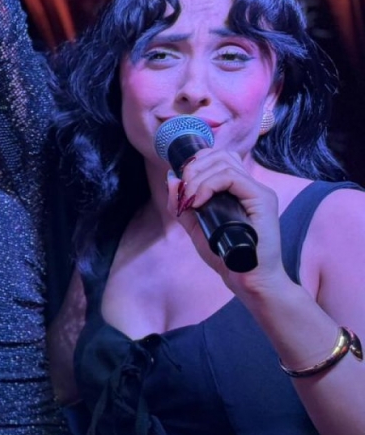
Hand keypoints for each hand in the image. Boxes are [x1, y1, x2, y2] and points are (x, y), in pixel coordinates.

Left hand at [167, 148, 286, 294]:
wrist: (247, 280)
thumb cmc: (224, 256)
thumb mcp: (195, 227)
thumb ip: (182, 204)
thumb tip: (171, 178)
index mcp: (237, 190)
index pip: (217, 159)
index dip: (195, 164)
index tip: (182, 187)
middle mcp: (250, 186)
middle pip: (220, 155)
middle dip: (193, 168)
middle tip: (184, 193)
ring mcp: (258, 191)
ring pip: (225, 163)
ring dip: (198, 178)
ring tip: (191, 200)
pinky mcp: (262, 199)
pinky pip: (232, 177)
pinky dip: (209, 185)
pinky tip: (199, 202)